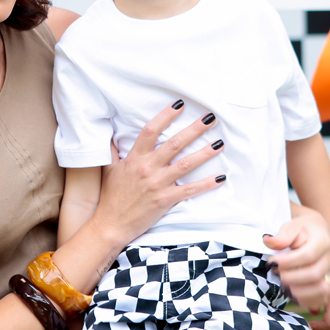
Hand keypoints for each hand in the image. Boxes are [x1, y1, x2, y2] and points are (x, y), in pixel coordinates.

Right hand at [91, 101, 223, 246]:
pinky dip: (205, 184)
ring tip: (220, 143)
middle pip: (174, 143)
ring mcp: (157, 184)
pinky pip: (189, 190)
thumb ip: (113, 149)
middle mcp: (147, 168)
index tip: (180, 104)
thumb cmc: (111, 196)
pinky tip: (220, 177)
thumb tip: (109, 132)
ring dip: (205, 153)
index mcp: (134, 158)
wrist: (110, 224)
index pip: (150, 131)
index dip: (166, 116)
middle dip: (194, 129)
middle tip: (210, 118)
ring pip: (185, 164)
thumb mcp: (109, 169)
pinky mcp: (165, 200)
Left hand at [263, 211, 329, 313]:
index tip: (273, 261)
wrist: (317, 232)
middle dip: (291, 276)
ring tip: (283, 282)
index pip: (308, 255)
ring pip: (321, 290)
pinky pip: (321, 299)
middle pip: (315, 274)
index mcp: (323, 241)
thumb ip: (282, 235)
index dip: (288, 261)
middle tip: (275, 272)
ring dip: (299, 290)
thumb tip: (268, 241)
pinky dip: (306, 300)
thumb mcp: (292, 226)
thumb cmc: (302, 229)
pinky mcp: (327, 285)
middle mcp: (329, 259)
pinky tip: (291, 292)